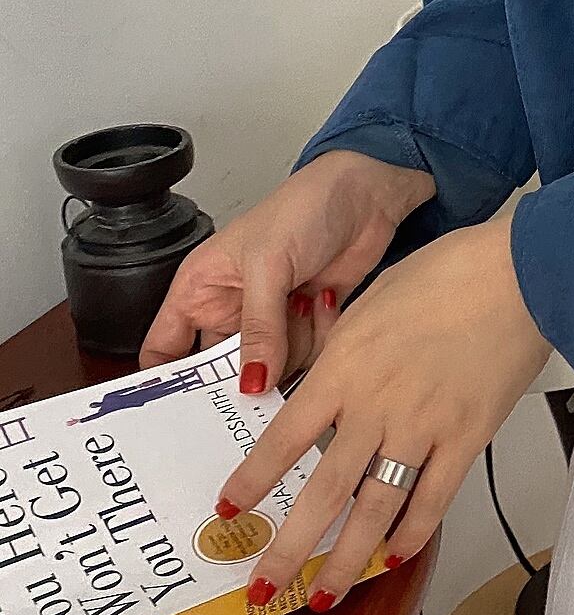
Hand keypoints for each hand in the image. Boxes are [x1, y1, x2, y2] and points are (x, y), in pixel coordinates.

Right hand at [140, 150, 436, 391]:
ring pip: (272, 368)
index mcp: (200, 289)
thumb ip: (258, 328)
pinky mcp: (309, 323)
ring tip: (305, 303)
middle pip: (223, 370)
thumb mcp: (268, 266)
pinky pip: (309, 357)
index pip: (164, 349)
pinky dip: (321, 336)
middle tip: (262, 379)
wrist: (368, 196)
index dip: (165, 385)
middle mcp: (232, 309)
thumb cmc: (305, 206)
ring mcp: (273, 319)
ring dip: (294, 345)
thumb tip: (250, 381)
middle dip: (245, 374)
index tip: (177, 419)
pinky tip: (326, 300)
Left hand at [218, 214, 553, 609]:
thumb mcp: (374, 300)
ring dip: (347, 560)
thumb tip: (327, 382)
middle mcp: (376, 406)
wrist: (520, 274)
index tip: (230, 512)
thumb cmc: (450, 273)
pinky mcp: (468, 437)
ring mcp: (424, 427)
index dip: (253, 482)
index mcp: (345, 367)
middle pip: (323, 492)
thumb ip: (346, 350)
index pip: (283, 439)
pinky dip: (412, 534)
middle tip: (261, 587)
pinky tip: (394, 557)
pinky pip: (434, 499)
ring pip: (376, 509)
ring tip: (324, 596)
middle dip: (288, 548)